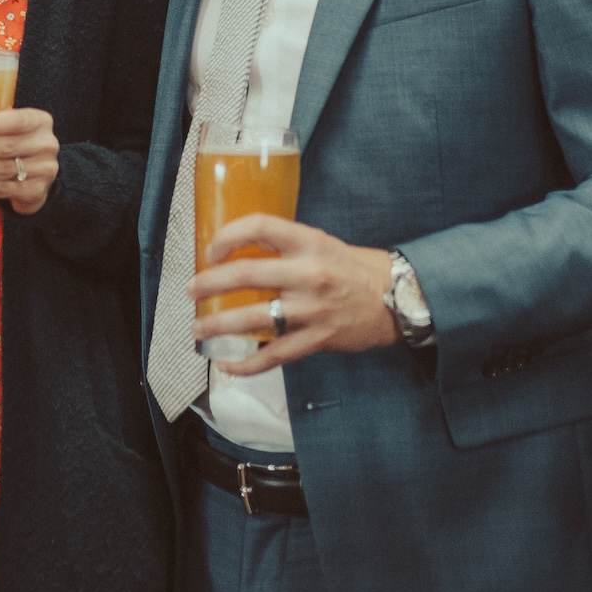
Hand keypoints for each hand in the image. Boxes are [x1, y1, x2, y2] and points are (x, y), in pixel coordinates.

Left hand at [0, 107, 58, 215]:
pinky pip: (3, 189)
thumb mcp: (9, 129)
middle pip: (4, 146)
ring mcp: (44, 170)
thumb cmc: (14, 145)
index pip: (14, 121)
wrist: (35, 176)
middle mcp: (46, 144)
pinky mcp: (36, 191)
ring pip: (1, 169)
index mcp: (40, 121)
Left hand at [190, 215, 396, 375]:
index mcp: (308, 243)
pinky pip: (274, 355)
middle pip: (246, 274)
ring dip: (218, 325)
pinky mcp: (318, 339)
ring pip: (253, 318)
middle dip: (209, 284)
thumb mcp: (322, 243)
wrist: (399, 299)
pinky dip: (247, 363)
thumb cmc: (355, 269)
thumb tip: (240, 253)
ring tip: (199, 329)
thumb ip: (285, 247)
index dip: (229, 235)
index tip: (212, 250)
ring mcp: (313, 309)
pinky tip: (228, 364)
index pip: (259, 227)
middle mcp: (308, 274)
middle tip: (192, 291)